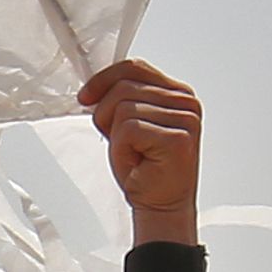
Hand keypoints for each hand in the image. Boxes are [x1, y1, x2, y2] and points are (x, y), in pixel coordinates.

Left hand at [77, 60, 201, 247]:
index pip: (134, 67)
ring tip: (133, 153)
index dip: (104, 80)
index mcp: (176, 93)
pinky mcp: (178, 137)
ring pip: (123, 107)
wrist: (160, 204)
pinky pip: (128, 128)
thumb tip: (94, 87)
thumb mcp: (128, 123)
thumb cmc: (145, 168)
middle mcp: (186, 102)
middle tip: (118, 141)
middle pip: (124, 86)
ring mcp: (185, 119)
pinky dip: (122, 148)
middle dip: (106, 114)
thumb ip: (121, 98)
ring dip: (115, 135)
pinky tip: (137, 161)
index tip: (86, 97)